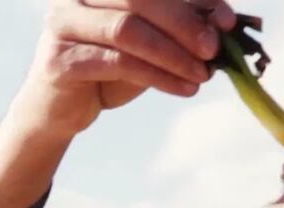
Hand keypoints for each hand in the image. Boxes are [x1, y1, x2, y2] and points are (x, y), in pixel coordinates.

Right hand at [0, 0, 237, 207]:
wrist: (56, 113)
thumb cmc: (105, 72)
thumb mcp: (145, 44)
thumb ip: (174, 28)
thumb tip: (225, 22)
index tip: (227, 18)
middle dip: (185, 22)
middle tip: (214, 49)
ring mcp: (62, 24)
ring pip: (128, 30)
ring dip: (172, 53)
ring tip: (201, 75)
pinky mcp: (59, 61)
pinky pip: (117, 63)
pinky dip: (156, 76)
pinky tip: (182, 88)